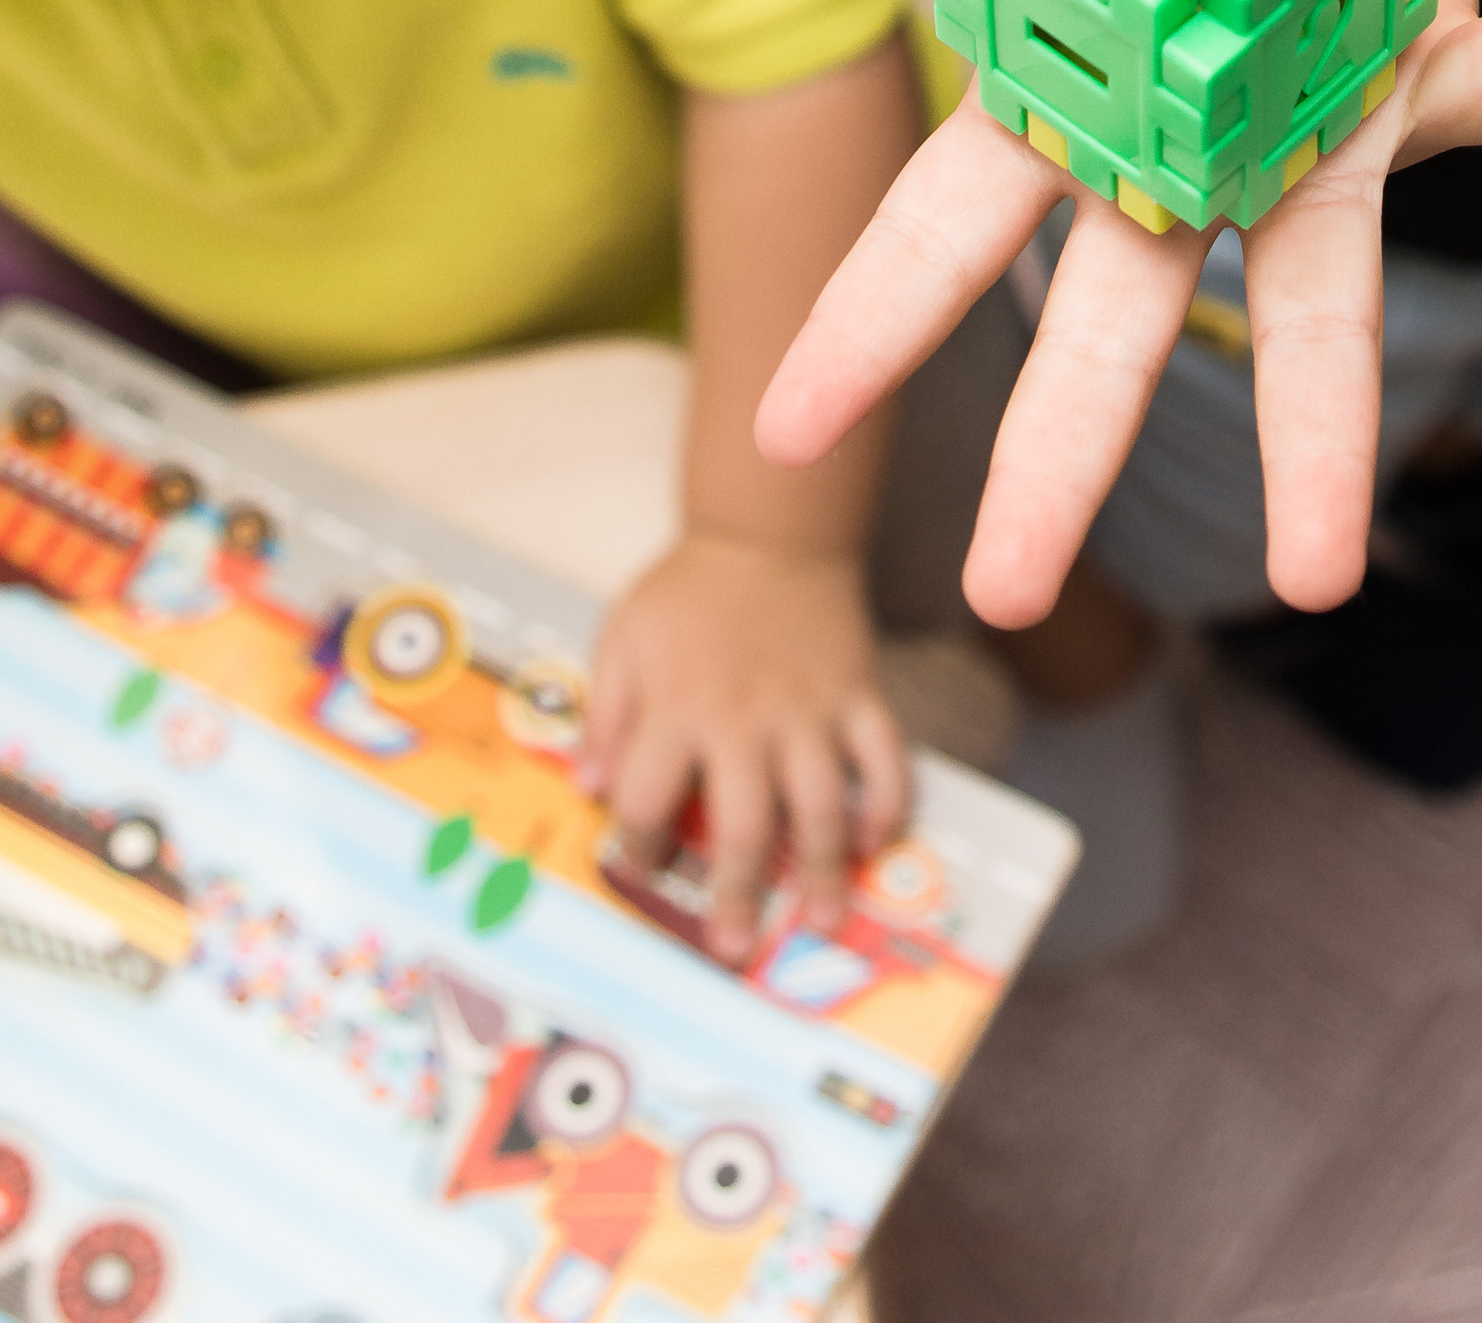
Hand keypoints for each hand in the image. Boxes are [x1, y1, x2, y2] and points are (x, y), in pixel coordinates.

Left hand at [581, 534, 909, 965]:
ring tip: (824, 920)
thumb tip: (592, 789)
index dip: (638, 844)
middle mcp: (745, 722)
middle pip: (744, 825)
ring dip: (824, 868)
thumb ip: (604, 716)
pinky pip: (887, 758)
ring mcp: (811, 711)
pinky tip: (878, 841)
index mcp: (677, 711)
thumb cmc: (687, 595)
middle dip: (738, 894)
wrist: (770, 535)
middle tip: (735, 947)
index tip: (642, 865)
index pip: (649, 801)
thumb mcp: (622, 640)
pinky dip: (889, 803)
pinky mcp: (860, 694)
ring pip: (823, 804)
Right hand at [669, 0, 1481, 629]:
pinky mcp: (1421, 82)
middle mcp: (1185, 173)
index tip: (790, 440)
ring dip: (1320, 437)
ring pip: (1316, 310)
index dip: (870, 328)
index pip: (947, 234)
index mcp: (1068, 126)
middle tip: (1007, 599)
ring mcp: (1309, 147)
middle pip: (1118, 329)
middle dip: (1065, 457)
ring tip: (1319, 579)